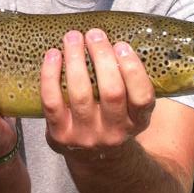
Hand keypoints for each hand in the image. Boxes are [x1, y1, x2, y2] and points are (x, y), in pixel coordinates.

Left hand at [40, 28, 154, 155]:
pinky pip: (53, 102)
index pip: (142, 98)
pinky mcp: (60, 135)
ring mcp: (86, 136)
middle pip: (111, 92)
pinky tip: (53, 54)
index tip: (121, 45)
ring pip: (81, 94)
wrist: (92, 158)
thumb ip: (129, 81)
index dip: (133, 70)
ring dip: (76, 60)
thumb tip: (112, 38)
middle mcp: (114, 132)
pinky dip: (50, 75)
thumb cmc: (112, 118)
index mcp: (137, 122)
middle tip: (95, 35)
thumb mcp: (131, 108)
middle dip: (102, 57)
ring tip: (73, 37)